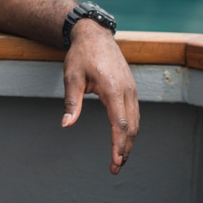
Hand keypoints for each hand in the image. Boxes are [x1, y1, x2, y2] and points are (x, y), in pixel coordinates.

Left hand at [61, 20, 138, 174]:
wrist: (95, 35)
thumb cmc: (81, 55)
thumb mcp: (72, 77)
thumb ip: (72, 102)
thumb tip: (66, 124)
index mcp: (112, 89)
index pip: (120, 123)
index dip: (119, 144)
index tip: (115, 161)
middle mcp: (127, 91)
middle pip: (132, 127)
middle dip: (125, 149)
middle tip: (115, 167)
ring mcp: (131, 89)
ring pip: (136, 121)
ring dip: (129, 141)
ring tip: (120, 158)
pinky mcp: (131, 89)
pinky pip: (134, 113)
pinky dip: (131, 129)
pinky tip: (123, 139)